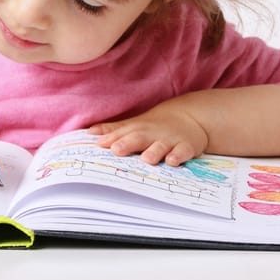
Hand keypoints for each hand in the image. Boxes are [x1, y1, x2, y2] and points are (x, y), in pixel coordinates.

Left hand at [89, 101, 208, 166]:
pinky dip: (179, 156)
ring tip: (146, 159)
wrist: (190, 117)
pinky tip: (173, 161)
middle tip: (117, 150)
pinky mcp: (187, 146)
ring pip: (161, 146)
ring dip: (154, 151)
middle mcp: (152, 134)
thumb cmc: (154, 126)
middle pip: (139, 138)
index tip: (99, 144)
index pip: (122, 133)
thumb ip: (113, 131)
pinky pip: (183, 152)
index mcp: (138, 129)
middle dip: (128, 143)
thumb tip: (89, 133)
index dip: (110, 138)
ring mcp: (170, 140)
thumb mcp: (134, 125)